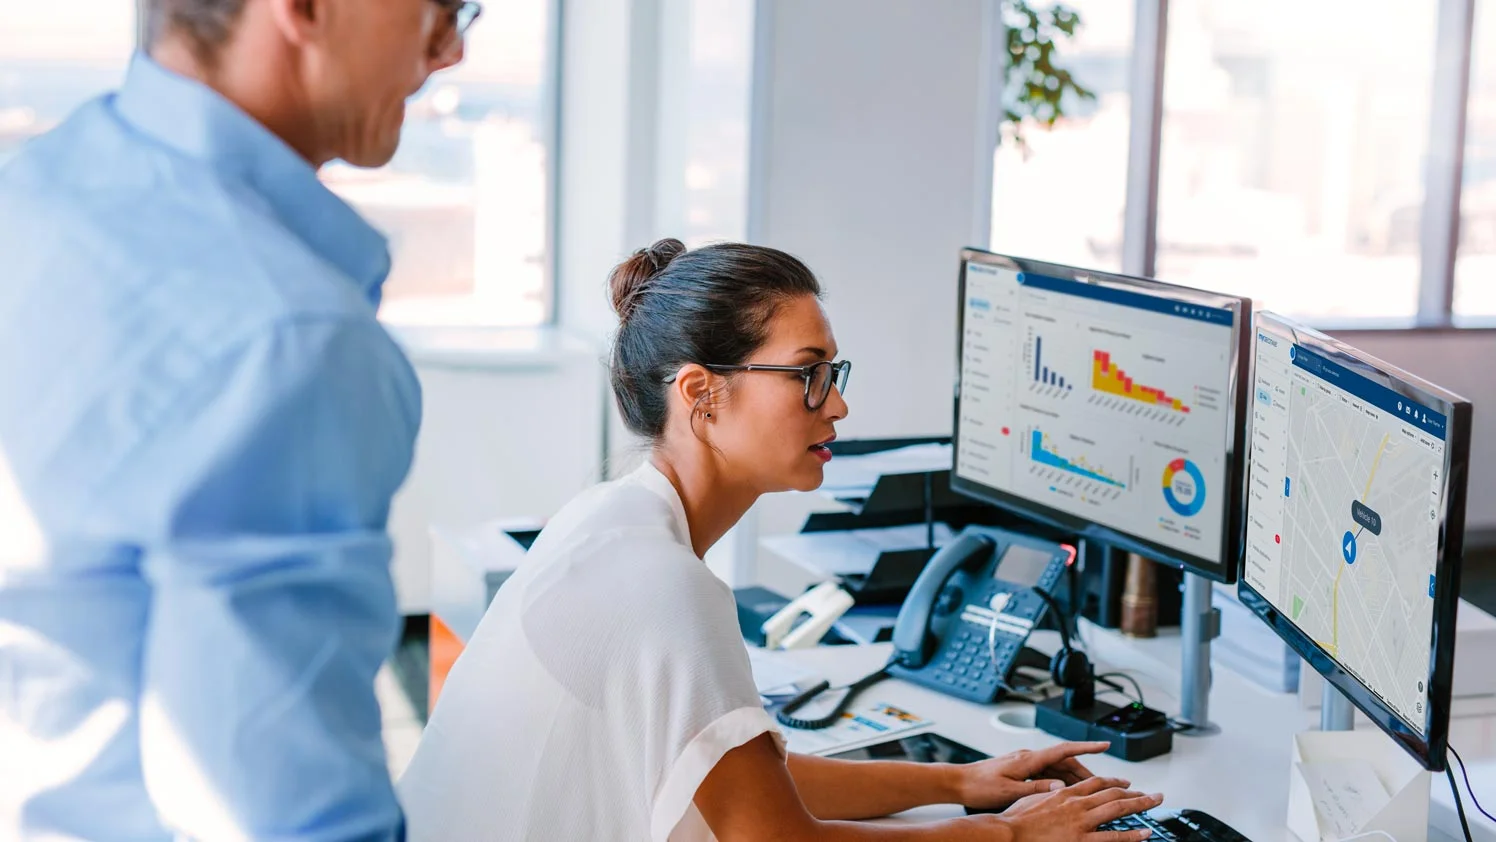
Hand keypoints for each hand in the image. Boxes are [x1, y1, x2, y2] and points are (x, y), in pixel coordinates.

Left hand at [955, 741, 1110, 809]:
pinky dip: (1059, 782)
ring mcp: (1025, 763)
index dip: (1086, 746)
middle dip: (1085, 771)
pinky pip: (1046, 774)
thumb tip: (1060, 788)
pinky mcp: (1020, 770)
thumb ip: (1035, 789)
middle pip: (1064, 761)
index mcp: (1028, 759)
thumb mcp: (1009, 791)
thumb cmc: (979, 786)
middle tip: (1104, 783)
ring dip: (1073, 778)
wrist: (959, 782)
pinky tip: (1065, 793)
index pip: (1063, 750)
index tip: (1104, 744)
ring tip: (1090, 791)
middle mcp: (1028, 758)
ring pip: (1056, 769)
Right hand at [1003, 777, 1163, 841]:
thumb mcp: (1030, 798)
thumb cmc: (1014, 820)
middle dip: (1135, 792)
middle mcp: (1076, 804)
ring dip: (1139, 804)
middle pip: (1112, 792)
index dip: (1114, 781)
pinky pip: (1112, 836)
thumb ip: (1047, 792)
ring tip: (1155, 804)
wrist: (1008, 833)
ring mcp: (1081, 821)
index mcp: (1064, 793)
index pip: (1096, 782)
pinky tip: (1145, 833)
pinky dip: (1131, 835)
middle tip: (1152, 795)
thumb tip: (1056, 788)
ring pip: (1117, 808)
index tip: (1126, 782)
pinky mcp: (1081, 839)